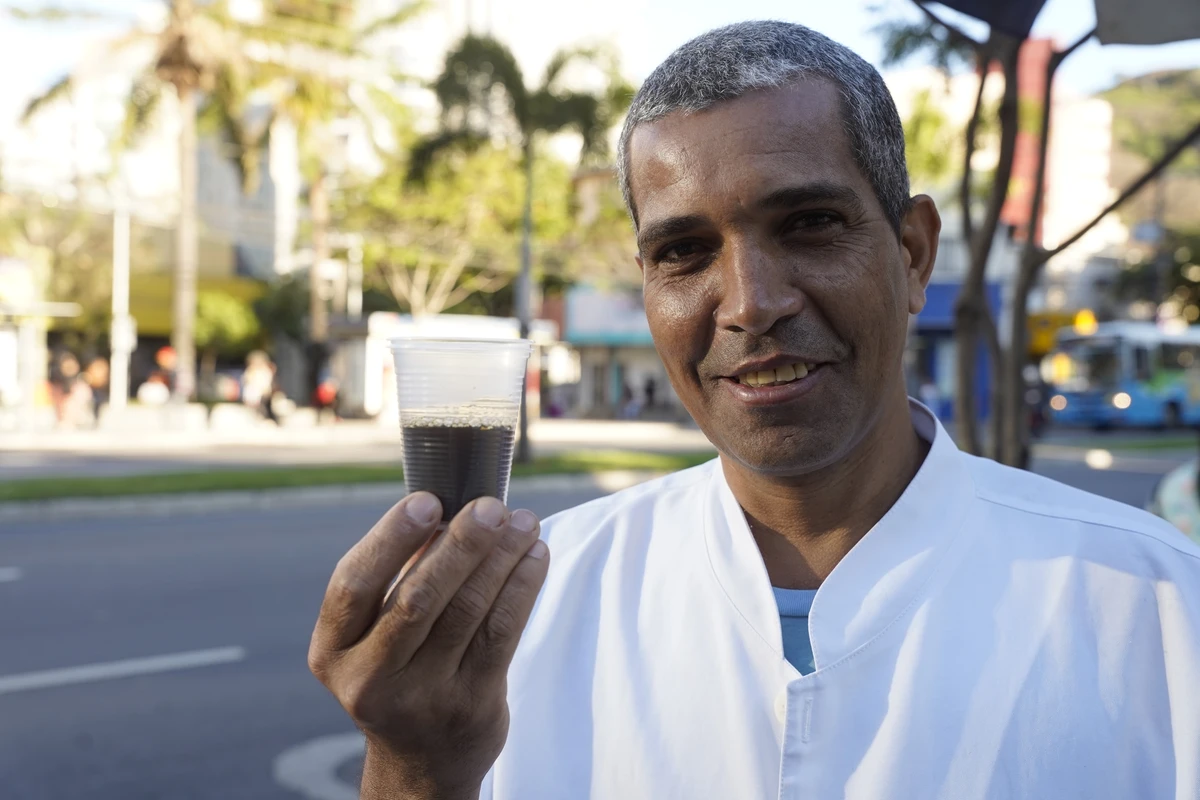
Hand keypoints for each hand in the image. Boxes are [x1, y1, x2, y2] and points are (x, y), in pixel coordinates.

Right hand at [308, 492, 549, 799]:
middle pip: (418, 598)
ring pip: (468, 611)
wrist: (421, 762)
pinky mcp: (471, 704)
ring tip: (523, 521)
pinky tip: (535, 557)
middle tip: (491, 506)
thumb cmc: (399, 671)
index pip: (353, 584)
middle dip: (461, 544)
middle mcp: (369, 678)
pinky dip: (522, 587)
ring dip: (501, 558)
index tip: (428, 500)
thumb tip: (450, 507)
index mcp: (332, 651)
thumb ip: (399, 578)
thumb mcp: (376, 636)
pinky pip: (502, 633)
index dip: (390, 538)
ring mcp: (421, 697)